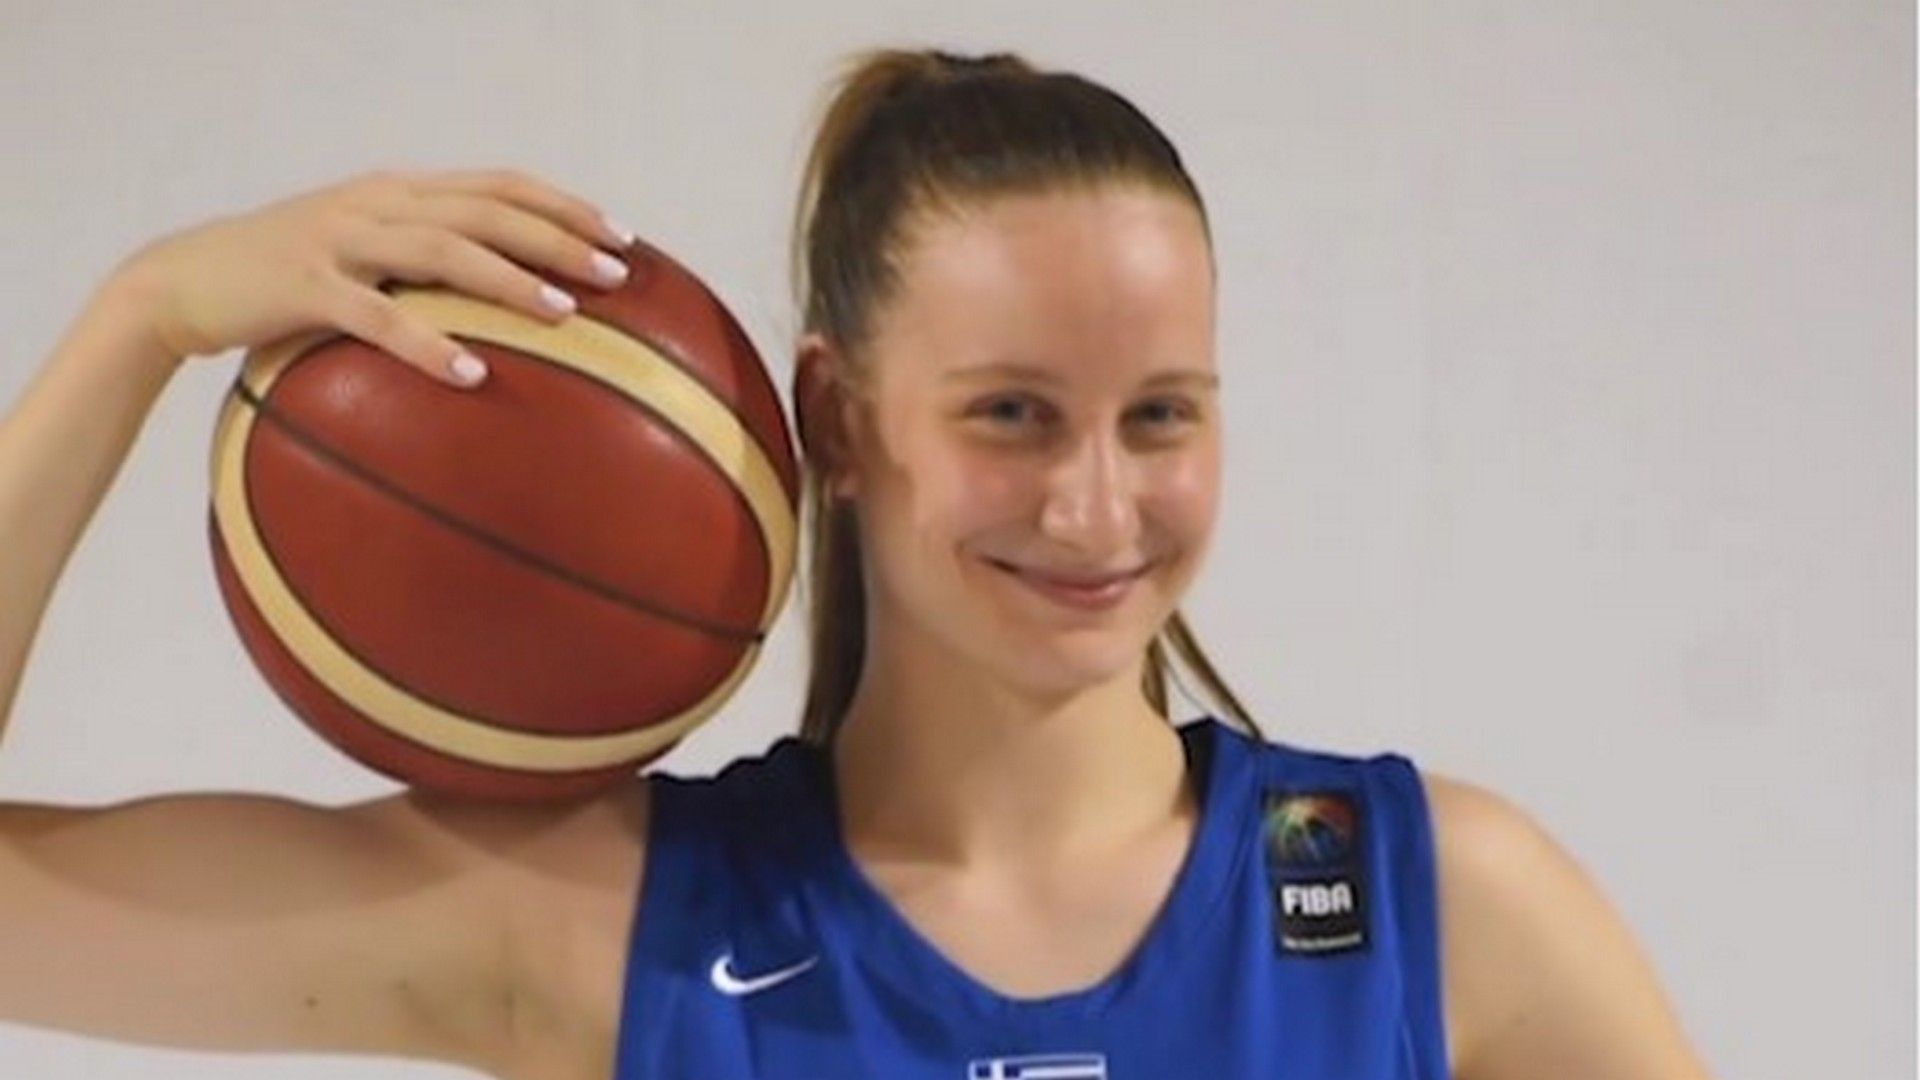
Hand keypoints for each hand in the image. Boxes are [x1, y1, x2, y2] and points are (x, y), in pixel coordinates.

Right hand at [115, 167, 635, 387]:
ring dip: (509, 280)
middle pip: (485, 209)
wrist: (182, 281)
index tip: (623, 235)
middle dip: (558, 237)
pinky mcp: (304, 286)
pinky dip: (427, 344)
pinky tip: (472, 376)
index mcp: (398, 193)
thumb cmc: (287, 283)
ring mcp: (340, 240)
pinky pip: (377, 317)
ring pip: (442, 249)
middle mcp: (377, 203)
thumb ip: (423, 270)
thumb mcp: (362, 260)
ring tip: (565, 315)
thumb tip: (504, 311)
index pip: (498, 185)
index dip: (563, 205)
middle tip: (618, 273)